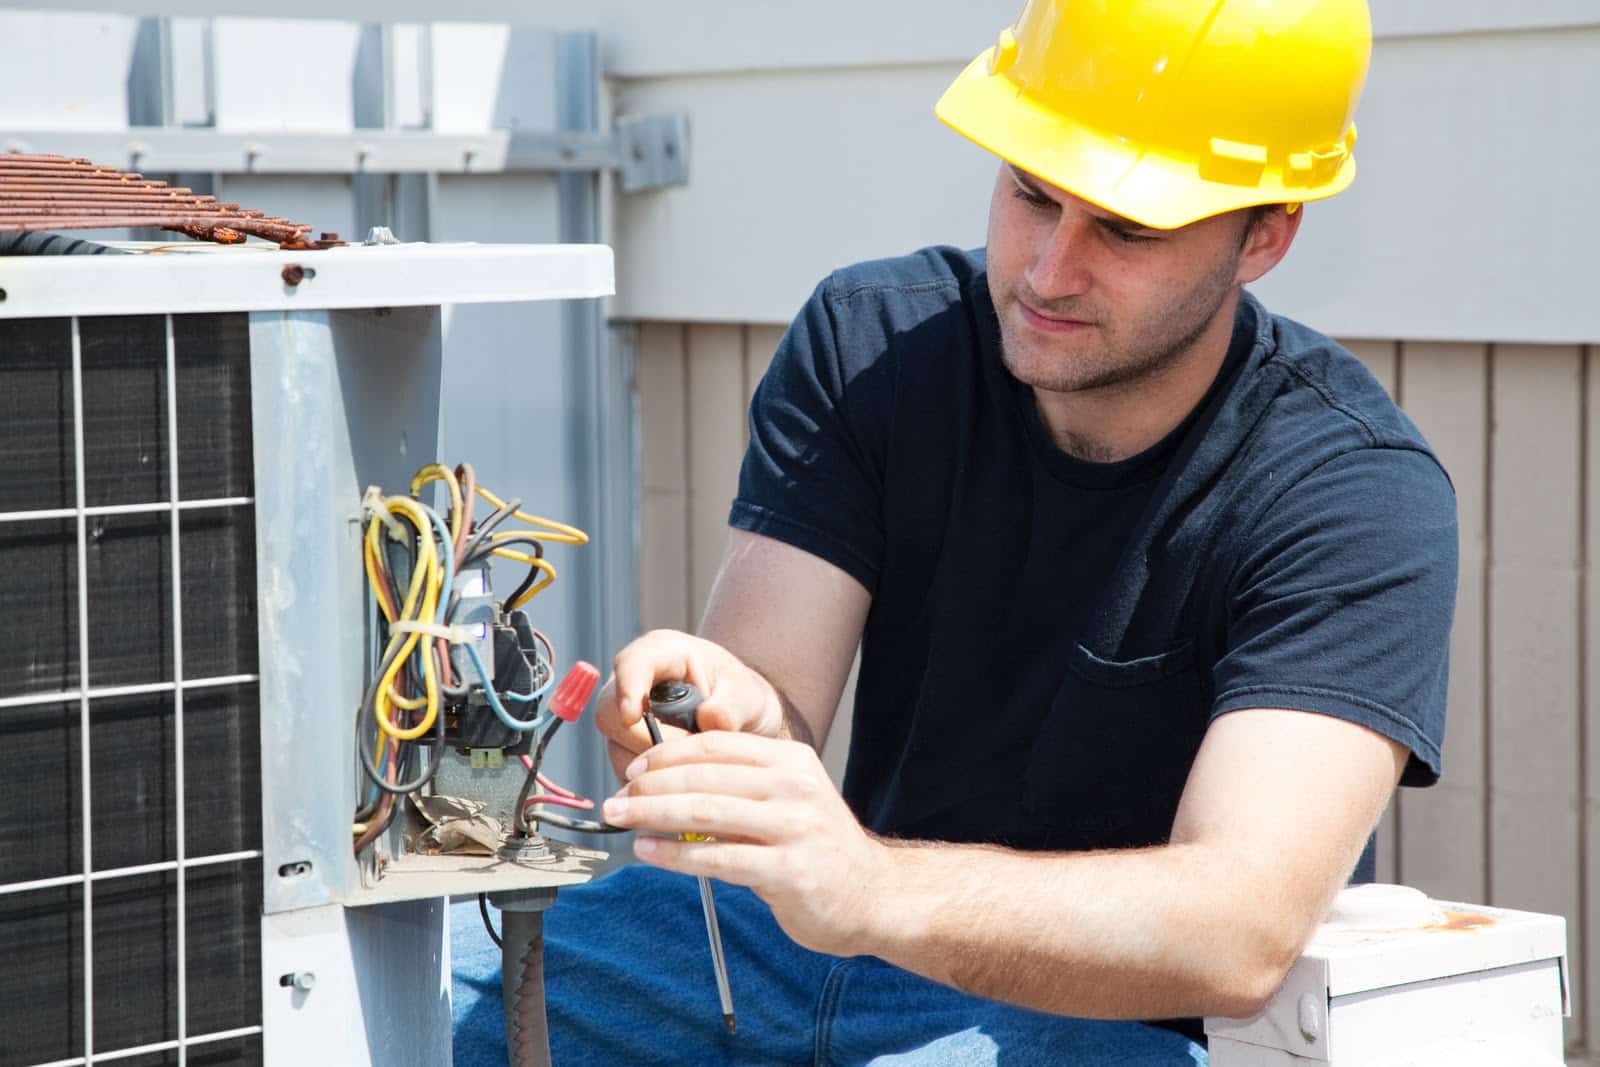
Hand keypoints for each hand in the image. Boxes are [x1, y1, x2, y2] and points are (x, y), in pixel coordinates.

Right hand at [593, 629, 786, 783]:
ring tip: (695, 764)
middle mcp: (635, 684)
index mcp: (662, 654)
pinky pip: (627, 772)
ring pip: (617, 748)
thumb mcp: (747, 695)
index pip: (631, 664)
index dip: (627, 688)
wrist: (741, 721)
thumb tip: (709, 720)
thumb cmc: (741, 698)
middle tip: (688, 752)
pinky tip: (682, 777)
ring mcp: (625, 718)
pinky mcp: (625, 749)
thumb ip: (731, 706)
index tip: (632, 716)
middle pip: (611, 712)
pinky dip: (654, 781)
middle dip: (645, 740)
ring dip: (653, 766)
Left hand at [601, 731, 886, 956]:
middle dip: (649, 786)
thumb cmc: (818, 848)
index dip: (666, 754)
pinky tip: (649, 853)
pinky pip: (717, 858)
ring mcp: (793, 827)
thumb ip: (742, 784)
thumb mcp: (789, 798)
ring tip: (622, 819)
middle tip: (615, 798)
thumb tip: (669, 779)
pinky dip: (674, 855)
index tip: (634, 768)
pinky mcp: (788, 870)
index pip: (715, 745)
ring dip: (652, 815)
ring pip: (704, 811)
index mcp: (790, 760)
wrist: (872, 894)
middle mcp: (793, 786)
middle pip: (702, 776)